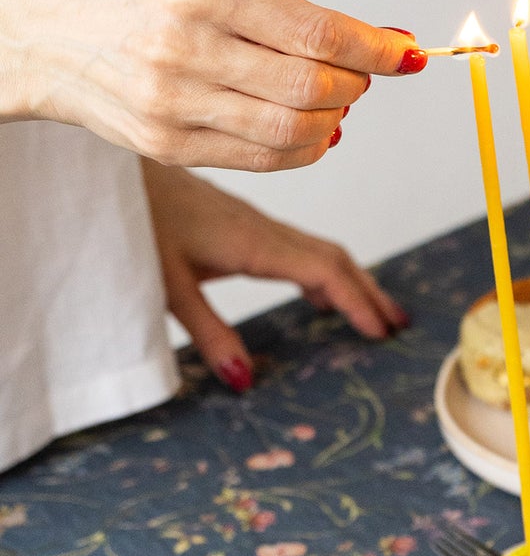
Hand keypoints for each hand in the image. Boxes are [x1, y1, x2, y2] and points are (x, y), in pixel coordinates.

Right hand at [0, 0, 425, 171]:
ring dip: (333, 122)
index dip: (375, 49)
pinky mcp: (169, 145)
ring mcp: (175, 102)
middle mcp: (186, 44)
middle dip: (354, 85)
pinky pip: (264, 159)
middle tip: (360, 76)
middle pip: (312, 87)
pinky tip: (312, 132)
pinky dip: (304, 149)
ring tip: (334, 103)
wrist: (46, 42)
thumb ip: (282, 11)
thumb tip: (378, 41)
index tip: (409, 53)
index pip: (317, 31)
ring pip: (293, 132)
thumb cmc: (136, 0)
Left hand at [141, 160, 407, 389]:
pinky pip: (297, 245)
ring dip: (351, 280)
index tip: (382, 332)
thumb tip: (246, 381)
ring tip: (373, 312)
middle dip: (369, 292)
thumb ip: (209, 335)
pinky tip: (319, 289)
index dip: (358, 300)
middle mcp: (260, 228)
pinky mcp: (239, 220)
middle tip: (398, 327)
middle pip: (333, 257)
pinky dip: (323, 269)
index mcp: (251, 242)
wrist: (105, 173)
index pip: (324, 269)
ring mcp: (252, 221)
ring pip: (318, 249)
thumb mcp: (166, 287)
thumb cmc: (131, 222)